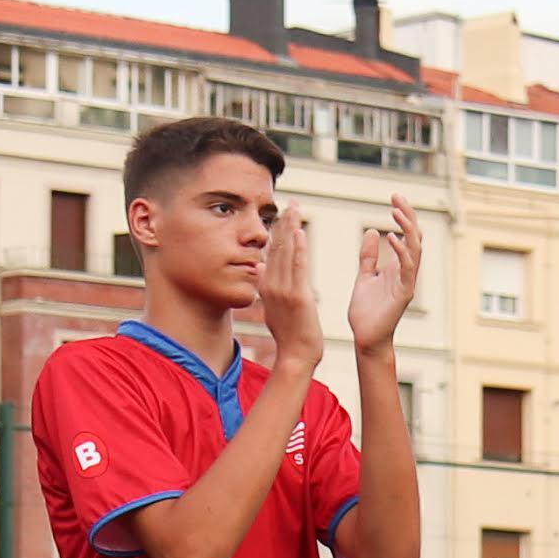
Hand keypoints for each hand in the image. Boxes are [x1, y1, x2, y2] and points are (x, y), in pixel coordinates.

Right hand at [252, 197, 322, 365]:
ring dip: (291, 228)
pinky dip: (299, 248)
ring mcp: (283, 290)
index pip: (271, 252)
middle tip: (291, 201)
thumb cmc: (289, 335)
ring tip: (296, 207)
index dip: (277, 231)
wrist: (296, 356)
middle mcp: (271, 285)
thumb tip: (258, 266)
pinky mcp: (297, 297)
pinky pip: (298, 268)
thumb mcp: (272, 307)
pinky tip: (300, 232)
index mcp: (267, 286)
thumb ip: (266, 286)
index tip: (282, 212)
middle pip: (277, 247)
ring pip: (286, 253)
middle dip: (284, 222)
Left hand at [343, 193, 419, 352]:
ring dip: (407, 230)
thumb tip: (373, 231)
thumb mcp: (364, 276)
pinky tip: (392, 238)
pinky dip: (401, 253)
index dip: (404, 216)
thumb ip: (368, 256)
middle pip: (414, 238)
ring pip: (414, 250)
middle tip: (397, 197)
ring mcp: (407, 282)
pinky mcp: (404, 294)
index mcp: (397, 267)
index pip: (406, 235)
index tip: (394, 197)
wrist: (366, 338)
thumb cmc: (366, 311)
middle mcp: (406, 272)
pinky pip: (407, 269)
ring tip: (396, 212)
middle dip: (408, 216)